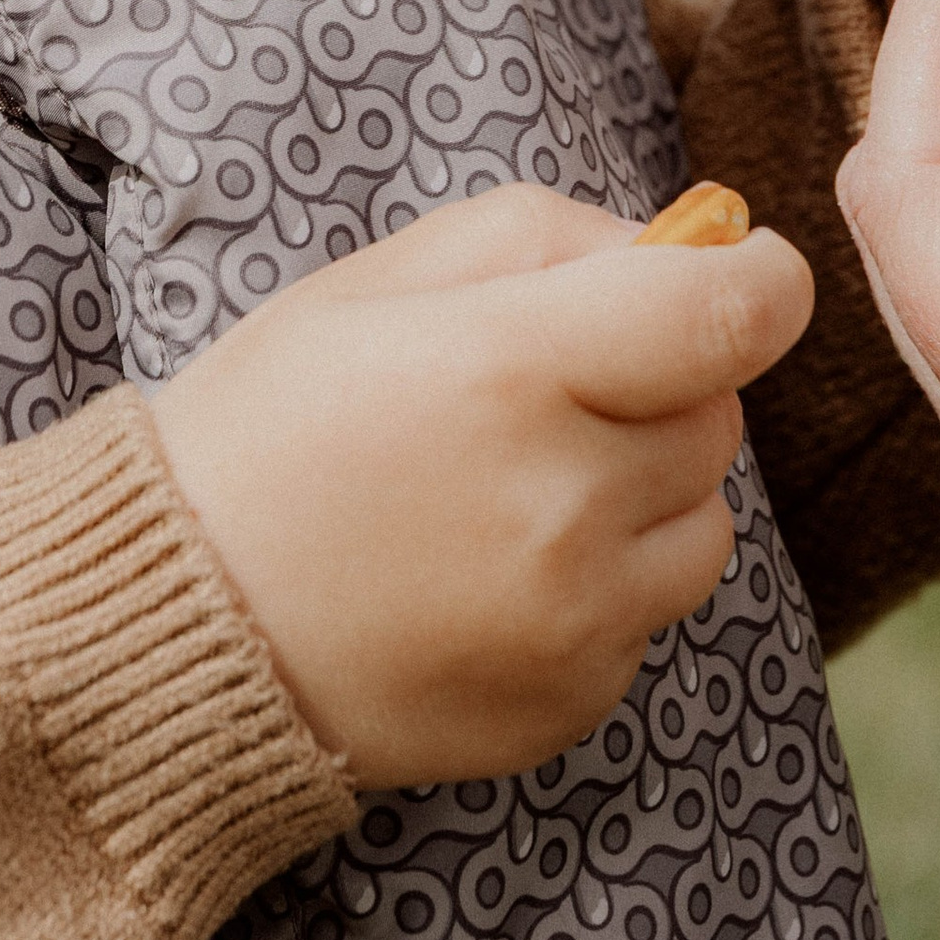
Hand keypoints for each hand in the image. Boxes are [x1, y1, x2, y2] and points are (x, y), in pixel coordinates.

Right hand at [149, 185, 812, 787]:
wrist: (178, 623)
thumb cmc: (269, 428)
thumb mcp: (372, 284)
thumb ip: (542, 236)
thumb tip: (681, 247)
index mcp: (511, 371)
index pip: (733, 314)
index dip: (761, 280)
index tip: (741, 273)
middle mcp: (562, 504)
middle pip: (717, 416)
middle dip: (664, 387)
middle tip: (548, 394)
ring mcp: (574, 620)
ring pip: (705, 524)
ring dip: (647, 494)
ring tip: (518, 491)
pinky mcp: (572, 702)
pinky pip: (649, 617)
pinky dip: (603, 587)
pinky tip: (492, 575)